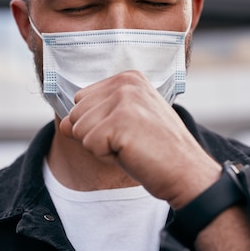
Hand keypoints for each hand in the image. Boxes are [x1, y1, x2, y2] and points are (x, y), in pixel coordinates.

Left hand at [59, 70, 220, 207]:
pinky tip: (131, 153)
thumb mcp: (123, 124)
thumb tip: (63, 125)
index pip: (81, 100)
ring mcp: (124, 100)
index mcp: (128, 78)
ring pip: (79, 130)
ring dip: (101, 147)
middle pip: (76, 114)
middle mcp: (126, 83)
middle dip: (96, 136)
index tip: (128, 131)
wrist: (186, 173)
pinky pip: (89, 145)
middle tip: (130, 142)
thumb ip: (94, 116)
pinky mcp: (121, 121)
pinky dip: (106, 157)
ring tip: (131, 147)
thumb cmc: (154, 151)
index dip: (98, 124)